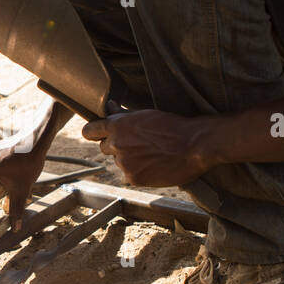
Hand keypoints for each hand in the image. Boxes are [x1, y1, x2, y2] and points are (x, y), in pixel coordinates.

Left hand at [81, 109, 219, 186]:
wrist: (195, 146)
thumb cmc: (173, 126)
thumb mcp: (146, 115)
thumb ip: (123, 114)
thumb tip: (109, 106)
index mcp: (118, 125)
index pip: (89, 131)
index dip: (94, 133)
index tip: (98, 134)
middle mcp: (117, 144)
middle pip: (104, 147)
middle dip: (116, 146)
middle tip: (138, 144)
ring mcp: (124, 162)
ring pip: (119, 161)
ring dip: (130, 159)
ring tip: (152, 154)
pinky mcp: (133, 178)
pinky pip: (129, 174)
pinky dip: (139, 171)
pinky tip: (155, 165)